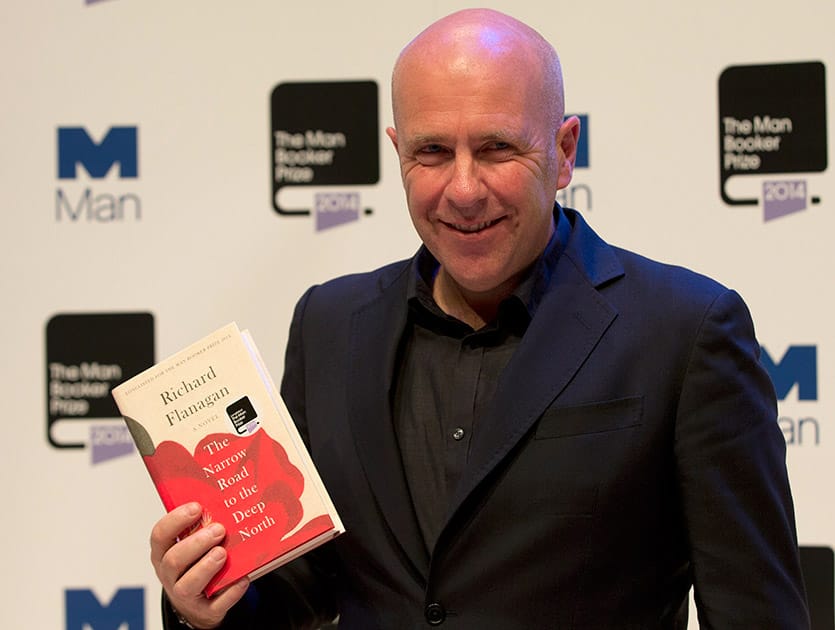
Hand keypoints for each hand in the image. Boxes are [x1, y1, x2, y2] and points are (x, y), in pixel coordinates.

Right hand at [150, 503, 249, 628]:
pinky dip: (230, 592)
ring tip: (223, 553)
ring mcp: (184, 595)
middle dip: (196, 543)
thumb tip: (224, 501)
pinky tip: (242, 579)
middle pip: (174, 560)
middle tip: (219, 530)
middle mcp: (169, 575)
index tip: (196, 507)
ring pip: (187, 585)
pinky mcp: (204, 611)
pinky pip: (215, 605)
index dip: (176, 520)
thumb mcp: (190, 544)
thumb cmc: (194, 564)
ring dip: (206, 567)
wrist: (197, 603)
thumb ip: (200, 528)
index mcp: (163, 553)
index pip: (160, 535)